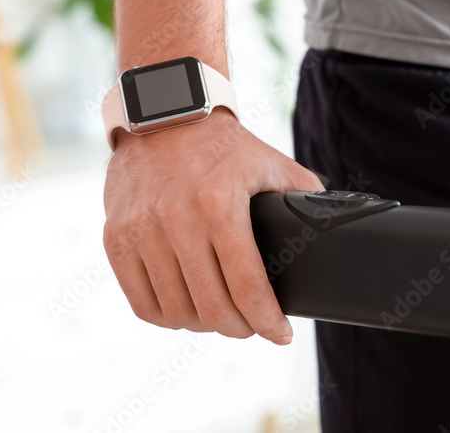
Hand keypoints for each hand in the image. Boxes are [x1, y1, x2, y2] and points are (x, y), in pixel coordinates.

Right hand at [102, 110, 323, 343]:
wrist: (166, 114)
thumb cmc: (224, 144)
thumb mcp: (271, 163)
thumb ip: (304, 195)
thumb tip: (333, 226)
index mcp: (220, 205)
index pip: (247, 287)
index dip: (267, 321)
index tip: (280, 334)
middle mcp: (177, 221)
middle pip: (212, 308)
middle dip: (241, 328)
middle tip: (252, 326)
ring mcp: (141, 230)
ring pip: (176, 311)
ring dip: (204, 325)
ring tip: (220, 317)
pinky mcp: (115, 237)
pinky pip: (141, 302)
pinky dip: (166, 317)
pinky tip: (185, 311)